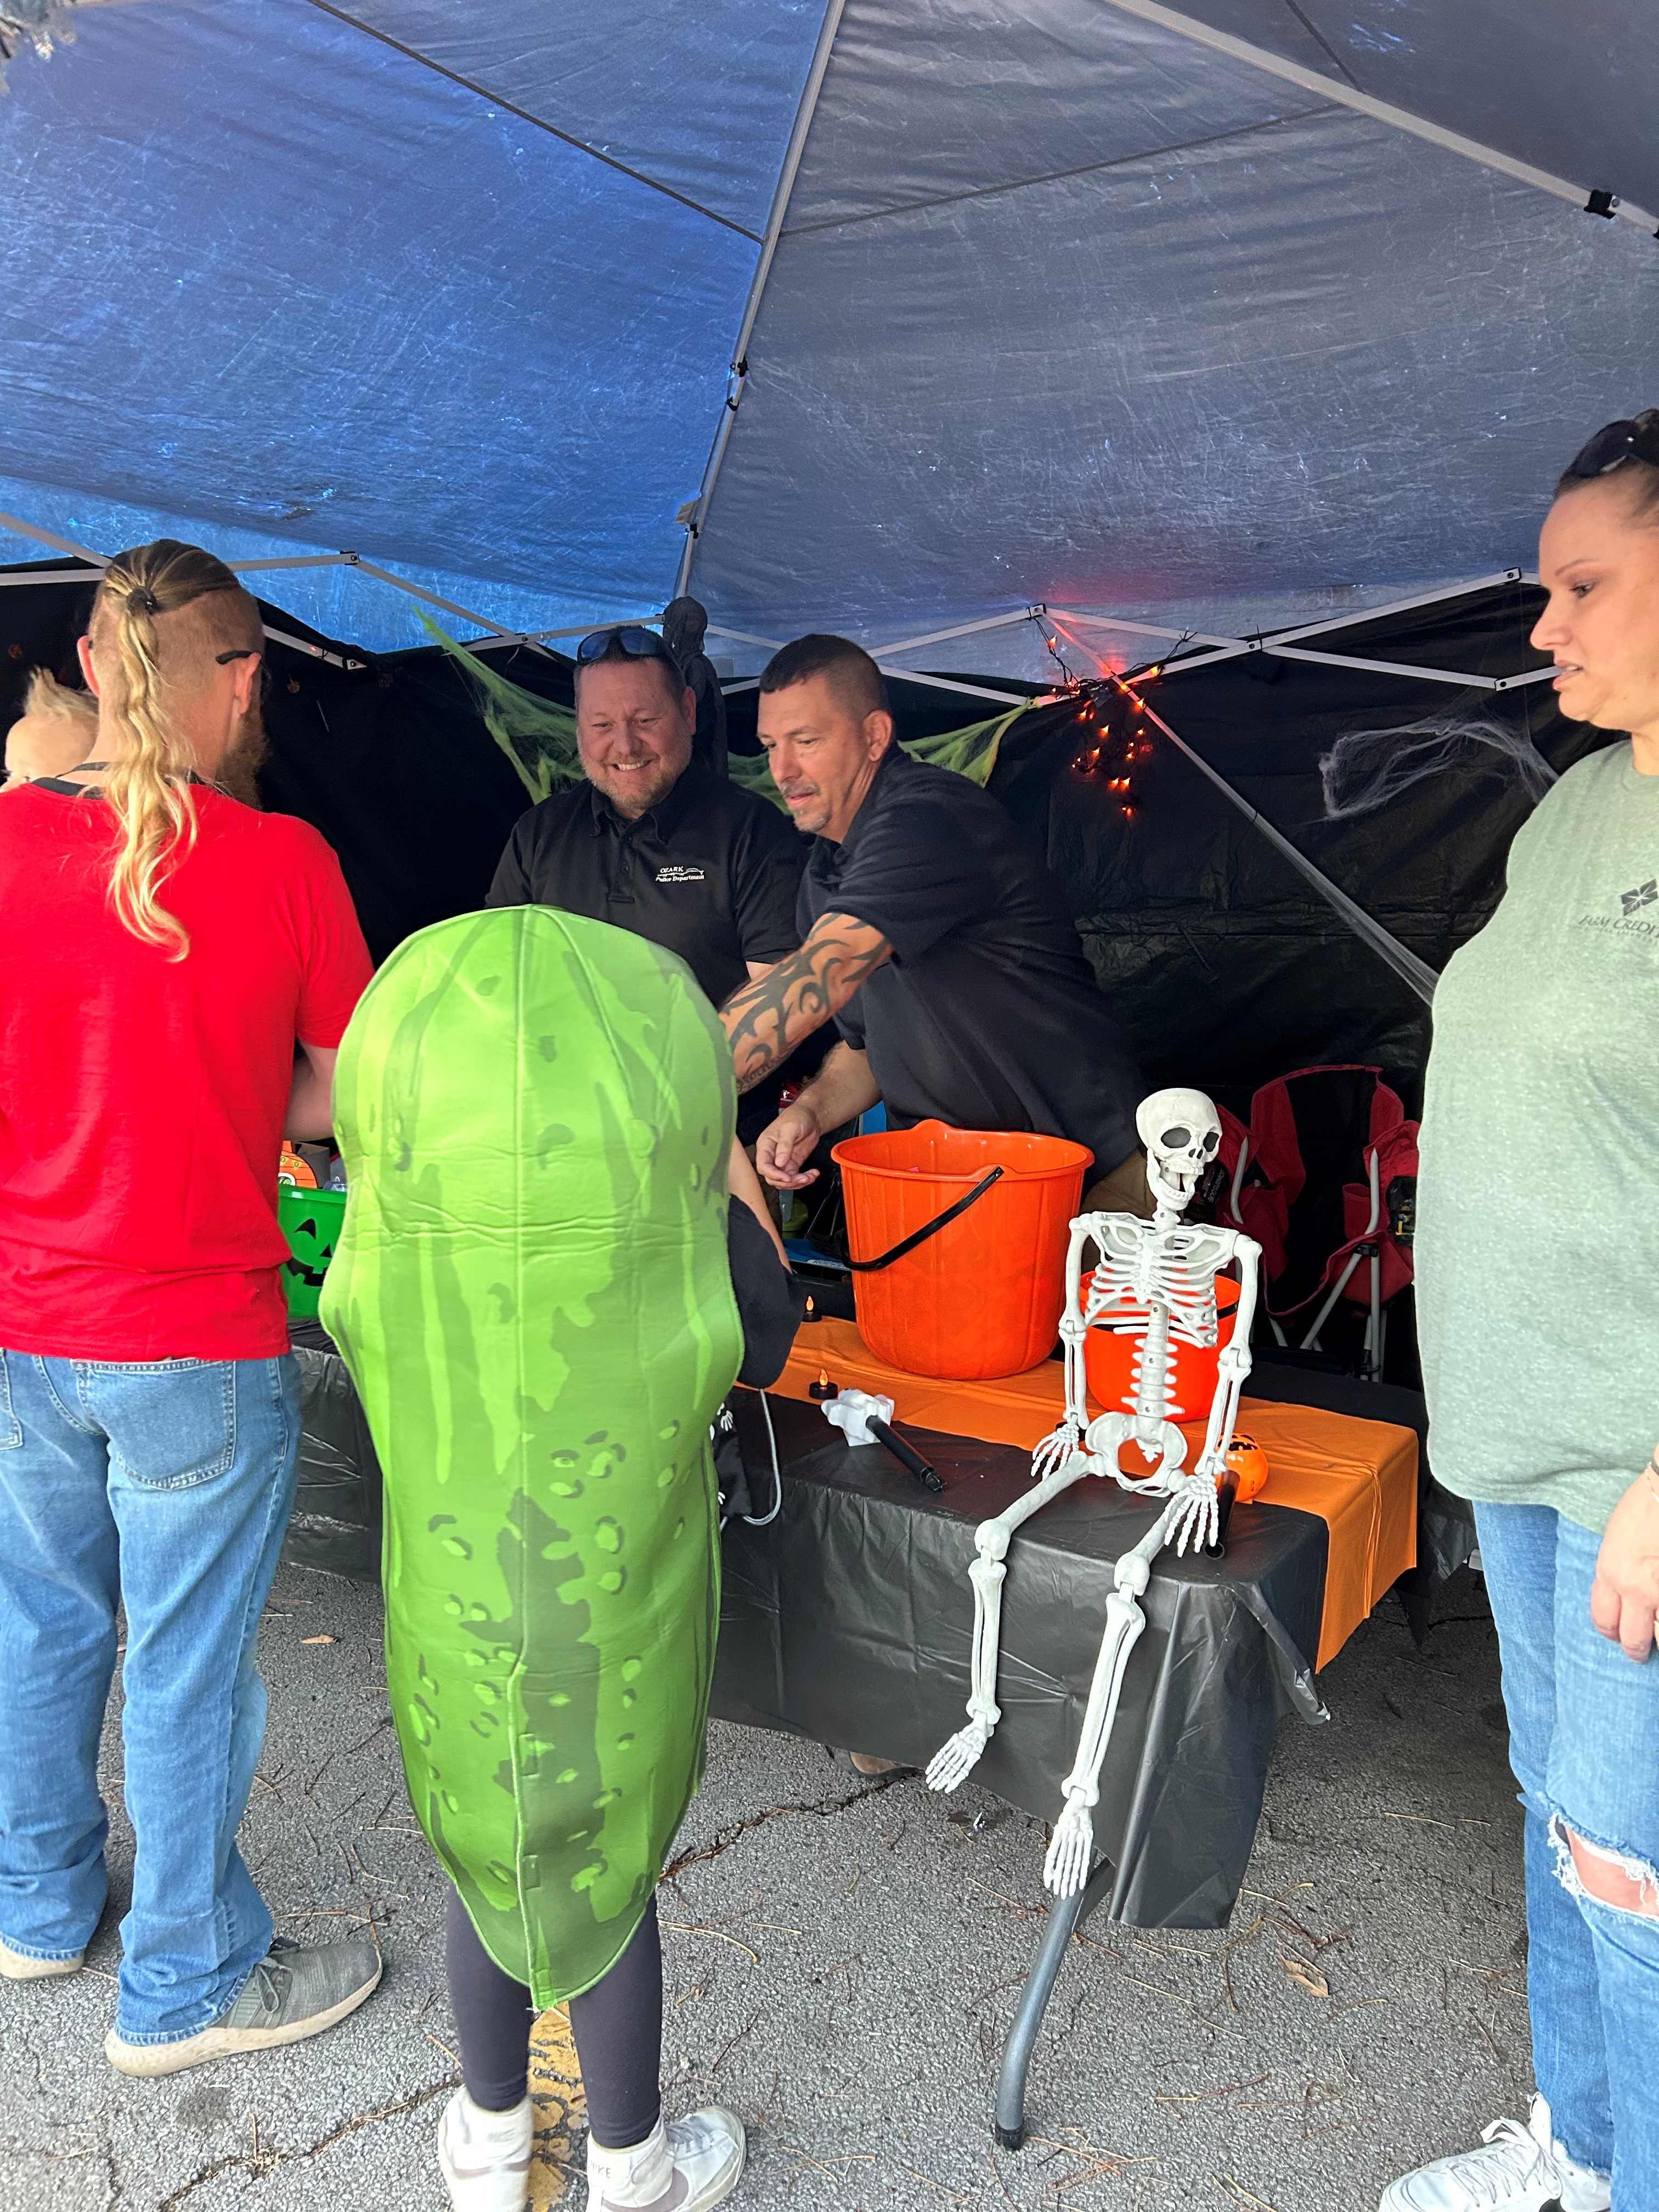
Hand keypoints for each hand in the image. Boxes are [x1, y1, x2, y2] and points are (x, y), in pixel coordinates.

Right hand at [754, 1101, 822, 1189]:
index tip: (787, 1178)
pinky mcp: (793, 1164)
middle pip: (772, 1177)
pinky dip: (804, 1179)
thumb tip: (779, 1163)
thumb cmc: (797, 1116)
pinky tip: (813, 1174)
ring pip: (783, 1181)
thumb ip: (784, 1145)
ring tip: (811, 1177)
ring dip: (797, 1183)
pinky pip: (795, 1178)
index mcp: (765, 1145)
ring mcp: (782, 1161)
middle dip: (787, 1182)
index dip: (774, 1174)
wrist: (812, 1116)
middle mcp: (771, 1156)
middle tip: (803, 1178)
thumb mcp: (790, 1128)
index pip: (763, 1166)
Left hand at [1590, 1464, 1658, 1660]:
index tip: (1615, 1636)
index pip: (1602, 1618)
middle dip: (1635, 1650)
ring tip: (1657, 1642)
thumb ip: (1616, 1568)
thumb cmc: (1645, 1503)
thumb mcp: (1616, 1536)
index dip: (1609, 1631)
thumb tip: (1621, 1592)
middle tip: (1638, 1654)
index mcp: (1611, 1571)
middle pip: (1632, 1637)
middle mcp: (1637, 1588)